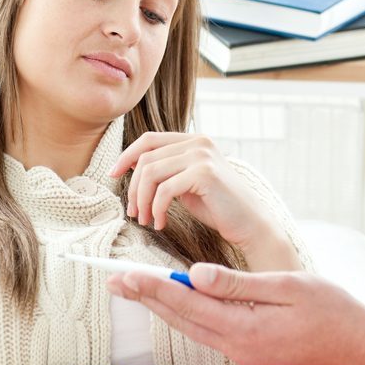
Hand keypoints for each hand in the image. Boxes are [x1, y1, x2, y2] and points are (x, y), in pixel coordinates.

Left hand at [106, 263, 364, 364]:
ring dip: (161, 305)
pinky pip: (205, 330)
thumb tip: (196, 272)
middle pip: (180, 317)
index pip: (188, 303)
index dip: (154, 286)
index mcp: (244, 327)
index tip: (126, 274)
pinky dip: (184, 313)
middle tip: (114, 281)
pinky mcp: (247, 349)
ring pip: (190, 326)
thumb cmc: (329, 309)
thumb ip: (237, 282)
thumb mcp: (286, 286)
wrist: (357, 342)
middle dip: (146, 297)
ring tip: (135, 288)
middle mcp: (236, 344)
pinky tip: (174, 301)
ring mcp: (241, 350)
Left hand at [110, 132, 278, 252]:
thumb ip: (167, 172)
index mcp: (193, 141)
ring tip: (147, 220)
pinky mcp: (204, 173)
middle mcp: (198, 142)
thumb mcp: (187, 184)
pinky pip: (165, 190)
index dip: (127, 155)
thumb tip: (133, 167)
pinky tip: (161, 223)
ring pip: (151, 173)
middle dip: (134, 188)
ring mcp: (202, 155)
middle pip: (146, 158)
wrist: (250, 224)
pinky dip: (157, 209)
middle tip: (134, 213)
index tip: (113, 174)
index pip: (149, 139)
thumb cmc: (219, 207)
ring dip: (143, 201)